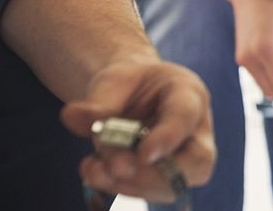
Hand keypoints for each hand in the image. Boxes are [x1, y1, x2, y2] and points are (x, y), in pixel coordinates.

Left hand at [59, 58, 214, 203]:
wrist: (130, 94)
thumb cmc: (129, 82)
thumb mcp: (113, 80)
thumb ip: (98, 100)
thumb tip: (73, 117)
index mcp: (188, 93)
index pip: (185, 116)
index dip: (168, 137)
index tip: (143, 155)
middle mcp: (194, 130)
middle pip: (198, 163)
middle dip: (158, 175)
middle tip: (120, 169)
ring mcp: (182, 157)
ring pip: (173, 186)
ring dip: (131, 185)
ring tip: (95, 170)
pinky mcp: (162, 177)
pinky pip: (149, 192)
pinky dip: (118, 187)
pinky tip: (94, 173)